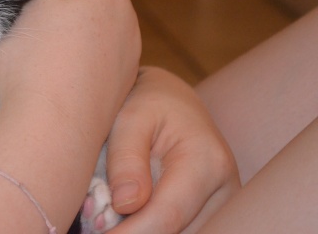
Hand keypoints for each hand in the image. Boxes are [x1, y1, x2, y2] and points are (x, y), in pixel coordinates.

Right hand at [0, 0, 140, 144]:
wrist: (52, 132)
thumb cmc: (34, 63)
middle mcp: (125, 12)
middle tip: (26, 20)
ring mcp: (128, 48)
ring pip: (94, 19)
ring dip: (71, 23)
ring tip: (40, 49)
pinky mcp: (122, 77)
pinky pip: (100, 49)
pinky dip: (81, 51)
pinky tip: (59, 70)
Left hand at [106, 67, 239, 233]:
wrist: (174, 100)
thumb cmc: (149, 103)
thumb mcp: (131, 117)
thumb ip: (126, 158)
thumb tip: (125, 204)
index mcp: (206, 163)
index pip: (166, 217)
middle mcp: (224, 191)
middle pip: (175, 233)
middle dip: (132, 232)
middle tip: (95, 221)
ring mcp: (222, 206)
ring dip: (140, 230)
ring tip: (106, 216)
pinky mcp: (210, 214)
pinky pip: (179, 229)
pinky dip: (148, 227)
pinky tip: (125, 218)